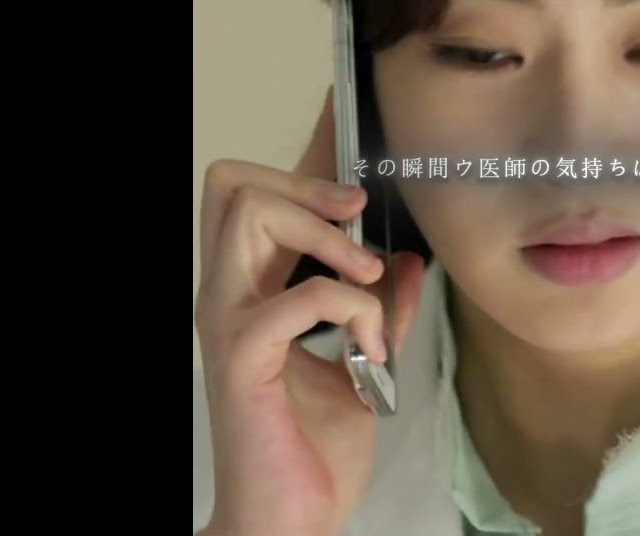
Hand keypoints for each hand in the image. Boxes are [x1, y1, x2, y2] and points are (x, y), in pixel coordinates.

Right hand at [195, 88, 425, 535]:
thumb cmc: (313, 448)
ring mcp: (228, 322)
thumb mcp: (366, 363)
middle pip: (235, 181)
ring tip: (367, 283)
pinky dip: (351, 308)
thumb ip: (384, 310)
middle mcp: (228, 294)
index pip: (256, 193)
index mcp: (251, 289)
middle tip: (357, 223)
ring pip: (251, 214)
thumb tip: (411, 262)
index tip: (347, 141)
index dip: (302, 155)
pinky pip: (298, 295)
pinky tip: (368, 346)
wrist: (292, 521)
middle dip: (307, 184)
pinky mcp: (243, 358)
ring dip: (328, 239)